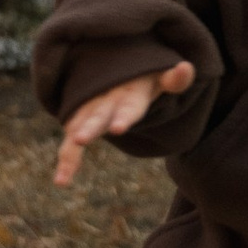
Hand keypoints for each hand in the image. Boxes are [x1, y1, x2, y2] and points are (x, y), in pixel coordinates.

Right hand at [53, 60, 193, 185]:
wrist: (119, 66)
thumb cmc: (146, 76)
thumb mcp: (163, 78)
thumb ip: (176, 80)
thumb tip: (185, 68)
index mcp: (131, 93)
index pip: (130, 106)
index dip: (124, 116)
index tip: (118, 129)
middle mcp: (107, 101)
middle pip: (98, 116)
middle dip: (90, 128)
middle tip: (80, 140)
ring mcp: (91, 110)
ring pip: (78, 128)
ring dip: (71, 148)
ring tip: (64, 174)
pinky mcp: (81, 121)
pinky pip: (71, 142)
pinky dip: (66, 160)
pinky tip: (61, 181)